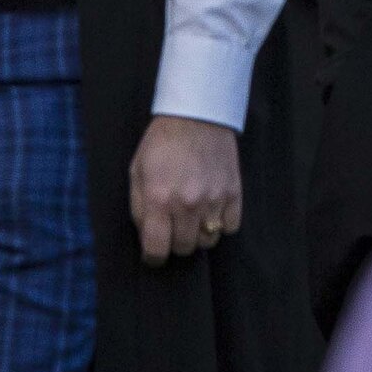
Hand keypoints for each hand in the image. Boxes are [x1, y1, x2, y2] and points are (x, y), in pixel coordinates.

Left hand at [130, 113, 242, 264]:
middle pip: (184, 248)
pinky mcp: (234, 192)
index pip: (157, 250)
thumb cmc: (162, 143)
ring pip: (208, 241)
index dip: (153, 257)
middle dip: (175, 243)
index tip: (154, 252)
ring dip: (199, 235)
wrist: (197, 115)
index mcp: (159, 200)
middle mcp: (187, 204)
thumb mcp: (137, 173)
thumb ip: (139, 208)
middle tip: (173, 227)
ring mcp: (214, 199)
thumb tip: (148, 235)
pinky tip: (212, 210)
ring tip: (194, 218)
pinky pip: (230, 227)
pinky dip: (222, 224)